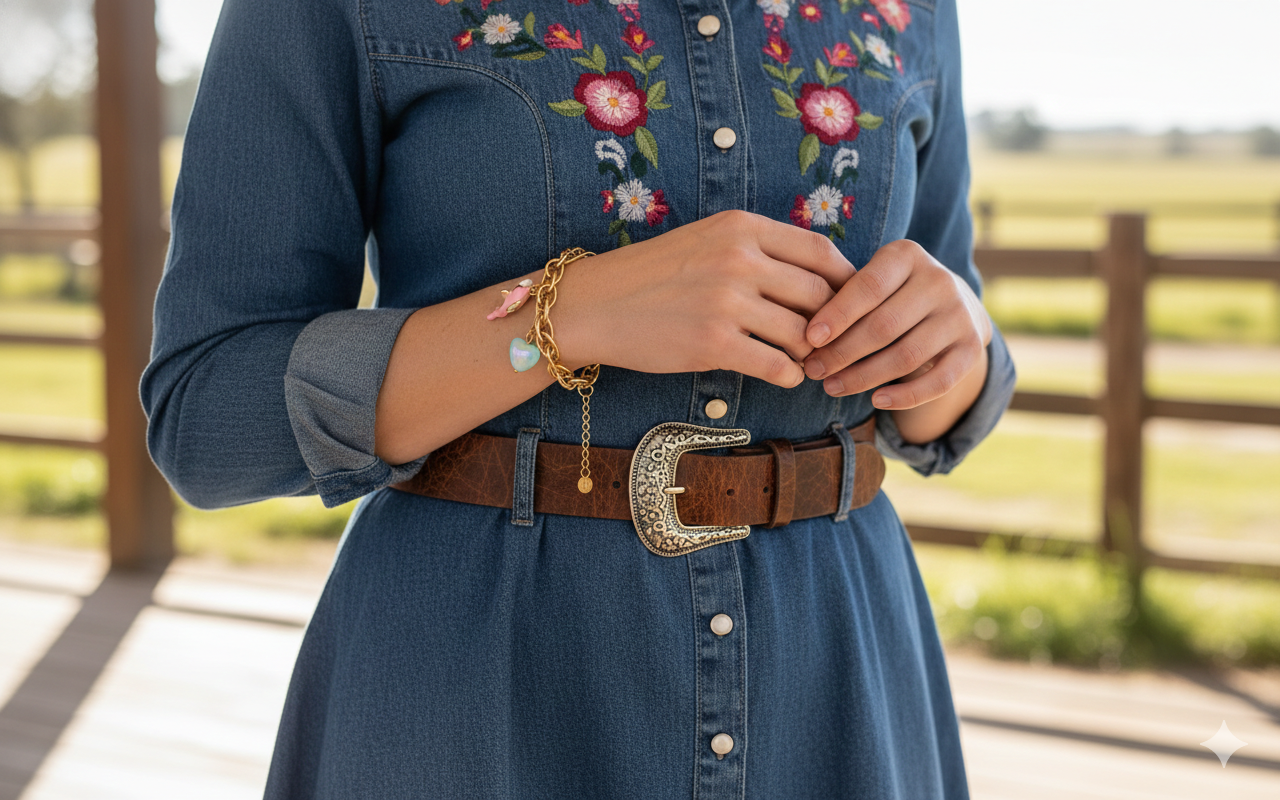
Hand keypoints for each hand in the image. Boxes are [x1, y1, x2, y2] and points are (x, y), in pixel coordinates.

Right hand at [556, 210, 856, 387]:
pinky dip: (790, 375)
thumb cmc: (655, 275)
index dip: (846, 280)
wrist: (595, 305)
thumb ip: (757, 248)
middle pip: (819, 294)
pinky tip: (786, 376)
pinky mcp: (713, 343)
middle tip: (837, 341)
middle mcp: (739, 259)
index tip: (851, 301)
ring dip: (814, 354)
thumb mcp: (708, 239)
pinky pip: (775, 365)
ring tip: (811, 362)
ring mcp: (727, 301)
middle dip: (836, 323)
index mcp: (742, 227)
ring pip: (802, 333)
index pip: (820, 251)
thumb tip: (816, 275)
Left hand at [801, 239, 991, 408]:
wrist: (952, 304)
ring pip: (906, 356)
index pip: (869, 286)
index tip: (809, 339)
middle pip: (884, 325)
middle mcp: (939, 281)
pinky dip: (906, 396)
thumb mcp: (872, 280)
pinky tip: (876, 401)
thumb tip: (807, 338)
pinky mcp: (972, 348)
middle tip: (813, 370)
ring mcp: (960, 315)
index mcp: (908, 255)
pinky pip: (938, 382)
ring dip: (864, 377)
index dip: (837, 315)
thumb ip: (843, 297)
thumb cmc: (891, 293)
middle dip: (843, 352)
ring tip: (832, 387)